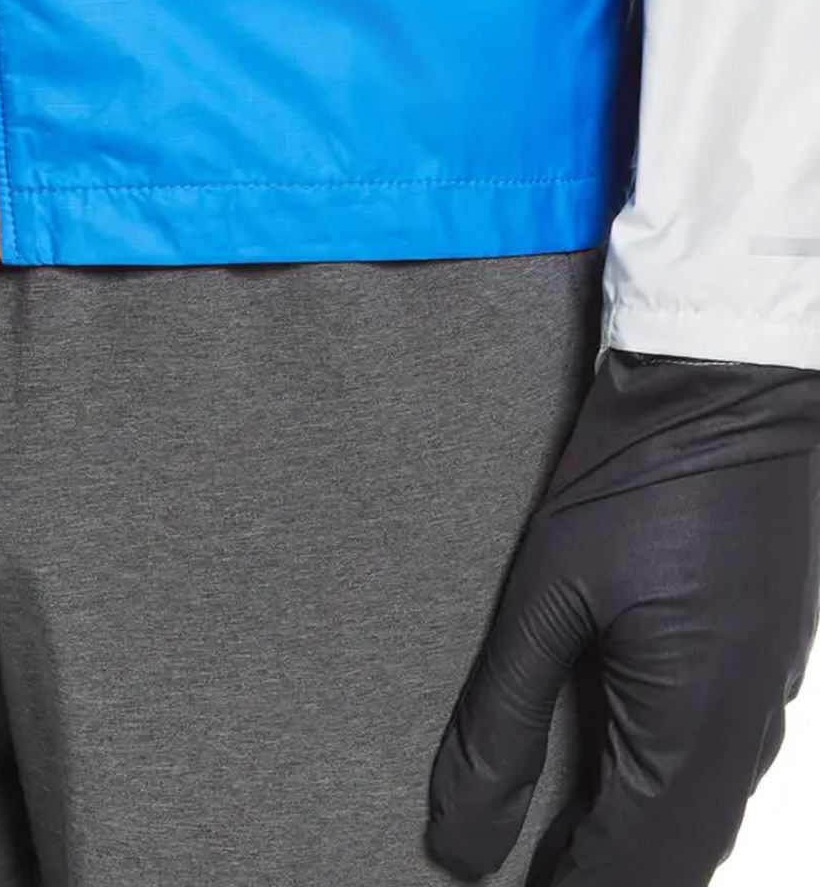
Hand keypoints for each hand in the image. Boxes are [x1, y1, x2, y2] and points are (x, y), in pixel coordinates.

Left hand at [426, 350, 819, 885]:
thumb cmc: (633, 483)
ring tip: (554, 847)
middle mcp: (746, 733)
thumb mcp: (548, 602)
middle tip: (524, 872)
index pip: (630, 869)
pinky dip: (656, 796)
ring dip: (628, 843)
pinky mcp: (758, 663)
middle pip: (674, 859)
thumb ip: (503, 725)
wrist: (724, 388)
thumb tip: (463, 840)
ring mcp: (763, 698)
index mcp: (694, 729)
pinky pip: (712, 767)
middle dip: (599, 877)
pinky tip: (608, 779)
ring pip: (697, 820)